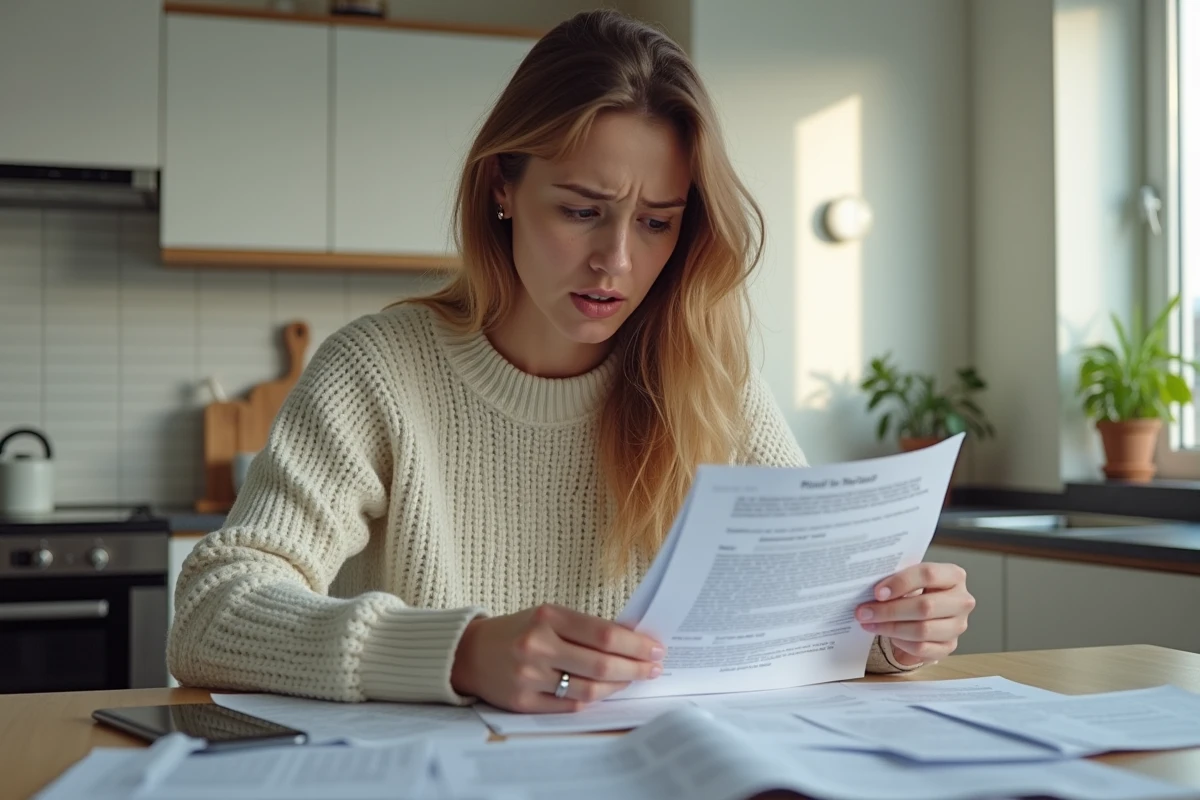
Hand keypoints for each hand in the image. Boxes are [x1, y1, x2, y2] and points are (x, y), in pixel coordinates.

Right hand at [450, 604, 665, 711]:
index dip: (636, 644)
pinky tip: (606, 691)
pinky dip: (593, 699)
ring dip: (619, 686)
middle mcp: (537, 646)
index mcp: (547, 618)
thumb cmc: (518, 631)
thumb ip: (584, 627)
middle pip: (602, 664)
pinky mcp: (524, 702)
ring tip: (633, 679)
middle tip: (654, 667)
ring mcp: (529, 677)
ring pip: (589, 689)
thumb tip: (631, 640)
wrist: (470, 653)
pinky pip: (570, 705)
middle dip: (636, 667)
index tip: (656, 647)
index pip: (604, 634)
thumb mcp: (548, 616)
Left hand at [856, 562, 974, 665]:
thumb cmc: (916, 589)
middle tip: (864, 612)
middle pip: (925, 607)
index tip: (877, 592)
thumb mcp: (910, 578)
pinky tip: (888, 634)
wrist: (927, 612)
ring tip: (869, 623)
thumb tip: (869, 589)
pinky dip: (901, 643)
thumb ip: (896, 579)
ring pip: (922, 630)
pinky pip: (922, 648)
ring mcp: (958, 626)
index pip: (929, 574)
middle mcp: (962, 601)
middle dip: (889, 611)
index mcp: (954, 576)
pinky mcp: (950, 646)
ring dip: (890, 628)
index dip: (900, 583)